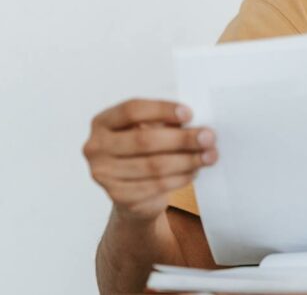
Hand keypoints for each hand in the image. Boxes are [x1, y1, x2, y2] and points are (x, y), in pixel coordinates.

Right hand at [83, 98, 217, 222]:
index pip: (132, 110)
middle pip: (144, 140)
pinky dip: (181, 177)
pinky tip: (195, 171)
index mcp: (102, 122)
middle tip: (209, 137)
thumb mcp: (149, 129)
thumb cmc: (144, 151)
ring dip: (188, 160)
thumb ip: (165, 123)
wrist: (133, 192)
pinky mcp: (118, 197)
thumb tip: (198, 126)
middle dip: (182, 138)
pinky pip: (156, 185)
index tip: (190, 113)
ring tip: (210, 155)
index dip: (162, 110)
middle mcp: (96, 148)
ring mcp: (104, 174)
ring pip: (153, 166)